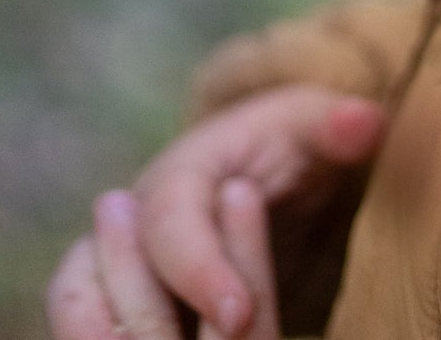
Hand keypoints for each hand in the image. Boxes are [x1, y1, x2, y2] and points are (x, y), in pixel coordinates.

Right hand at [45, 87, 384, 339]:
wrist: (269, 169)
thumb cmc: (296, 144)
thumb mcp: (318, 129)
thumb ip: (337, 128)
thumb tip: (363, 122)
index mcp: (179, 174)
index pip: (169, 222)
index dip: (198, 269)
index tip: (239, 315)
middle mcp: (131, 222)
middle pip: (100, 278)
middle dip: (146, 325)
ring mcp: (116, 267)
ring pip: (77, 308)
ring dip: (105, 336)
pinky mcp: (123, 305)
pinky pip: (93, 329)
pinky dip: (109, 338)